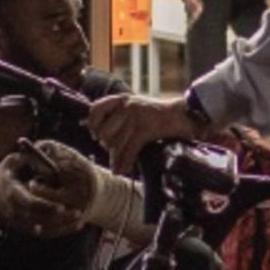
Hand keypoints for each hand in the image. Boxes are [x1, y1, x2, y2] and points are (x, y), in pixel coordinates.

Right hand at [0, 154, 88, 239]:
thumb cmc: (2, 175)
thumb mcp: (11, 162)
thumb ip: (29, 159)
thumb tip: (50, 156)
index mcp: (11, 192)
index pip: (30, 203)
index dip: (46, 206)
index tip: (62, 206)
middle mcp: (14, 210)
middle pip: (40, 219)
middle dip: (60, 218)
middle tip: (79, 212)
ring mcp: (18, 222)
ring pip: (43, 230)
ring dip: (62, 227)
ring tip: (80, 221)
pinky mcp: (22, 228)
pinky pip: (42, 233)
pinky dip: (58, 231)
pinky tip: (73, 226)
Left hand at [90, 93, 207, 167]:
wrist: (183, 115)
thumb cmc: (158, 116)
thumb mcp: (134, 108)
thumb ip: (115, 116)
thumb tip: (86, 126)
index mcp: (122, 99)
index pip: (96, 109)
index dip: (93, 124)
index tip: (96, 135)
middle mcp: (127, 105)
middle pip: (105, 131)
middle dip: (107, 144)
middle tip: (114, 150)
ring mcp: (137, 116)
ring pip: (117, 143)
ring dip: (117, 158)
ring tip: (118, 166)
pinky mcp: (146, 128)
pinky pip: (130, 149)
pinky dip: (125, 162)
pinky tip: (122, 170)